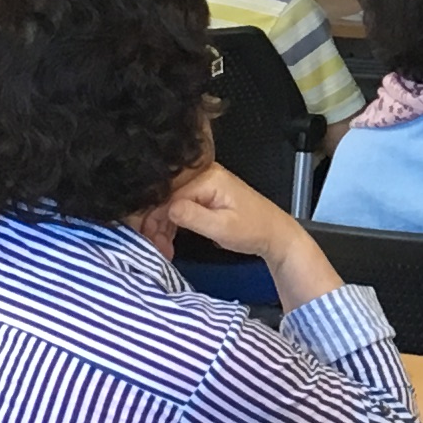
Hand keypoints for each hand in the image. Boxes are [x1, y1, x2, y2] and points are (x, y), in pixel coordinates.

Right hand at [161, 159, 311, 267]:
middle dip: (154, 223)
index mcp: (207, 178)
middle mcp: (202, 175)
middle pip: (165, 197)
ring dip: (160, 225)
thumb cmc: (253, 230)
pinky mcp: (203, 194)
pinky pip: (178, 206)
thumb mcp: (222, 228)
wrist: (274, 233)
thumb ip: (193, 217)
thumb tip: (165, 209)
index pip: (168, 195)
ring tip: (161, 248)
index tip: (149, 239)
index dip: (154, 218)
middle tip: (154, 247)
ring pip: (168, 203)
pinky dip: (170, 223)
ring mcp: (202, 184)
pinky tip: (167, 240)